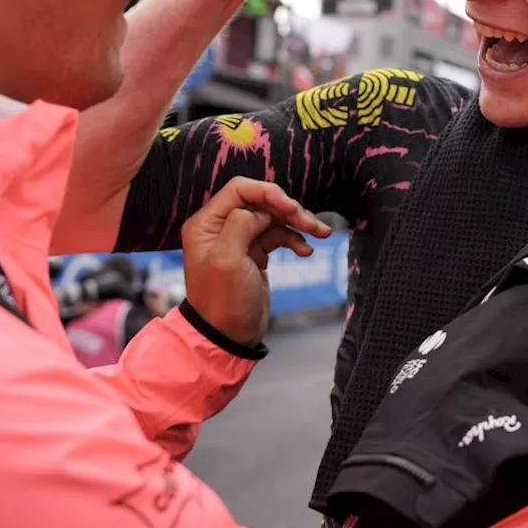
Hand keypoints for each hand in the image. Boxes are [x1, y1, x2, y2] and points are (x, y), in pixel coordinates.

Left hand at [181, 177, 331, 346]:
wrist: (228, 338)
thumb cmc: (223, 302)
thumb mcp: (227, 260)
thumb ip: (240, 224)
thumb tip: (258, 211)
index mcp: (207, 224)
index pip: (240, 189)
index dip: (269, 193)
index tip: (291, 208)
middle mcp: (221, 227)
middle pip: (261, 201)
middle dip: (289, 209)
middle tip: (311, 224)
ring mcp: (239, 240)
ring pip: (274, 218)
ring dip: (298, 223)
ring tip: (320, 234)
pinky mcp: (255, 254)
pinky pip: (279, 235)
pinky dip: (295, 239)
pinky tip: (306, 251)